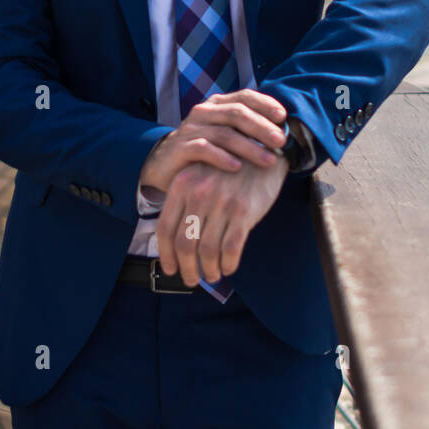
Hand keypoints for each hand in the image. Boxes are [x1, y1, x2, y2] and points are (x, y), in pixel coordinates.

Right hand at [140, 90, 287, 194]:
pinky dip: (222, 157)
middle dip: (262, 127)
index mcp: (217, 104)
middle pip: (237, 113)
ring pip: (224, 133)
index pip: (245, 96)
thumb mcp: (227, 136)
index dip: (266, 104)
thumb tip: (284, 134)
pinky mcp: (180, 147)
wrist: (167, 165)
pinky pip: (203, 149)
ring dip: (249, 147)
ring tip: (268, 161)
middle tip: (281, 142)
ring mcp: (191, 128)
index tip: (284, 118)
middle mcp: (204, 111)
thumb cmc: (206, 152)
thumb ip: (248, 130)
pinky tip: (237, 168)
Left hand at [156, 154, 288, 286]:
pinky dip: (228, 264)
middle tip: (191, 280)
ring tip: (213, 275)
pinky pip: (231, 248)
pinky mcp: (244, 211)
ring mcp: (221, 202)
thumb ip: (187, 203)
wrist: (264, 149)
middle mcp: (199, 193)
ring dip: (209, 270)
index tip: (171, 269)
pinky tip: (229, 267)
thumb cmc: (230, 168)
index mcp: (182, 185)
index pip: (165, 228)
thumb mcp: (200, 176)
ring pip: (207, 250)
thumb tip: (177, 244)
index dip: (166, 254)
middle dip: (187, 268)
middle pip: (184, 244)